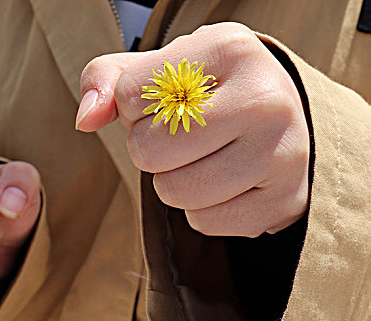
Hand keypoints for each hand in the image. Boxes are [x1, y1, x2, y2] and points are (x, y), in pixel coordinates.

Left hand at [76, 22, 309, 236]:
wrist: (285, 116)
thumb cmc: (212, 91)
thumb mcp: (163, 67)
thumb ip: (109, 80)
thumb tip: (85, 121)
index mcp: (229, 49)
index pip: (130, 95)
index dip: (133, 107)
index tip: (165, 103)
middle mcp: (264, 99)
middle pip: (149, 149)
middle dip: (150, 148)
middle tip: (180, 137)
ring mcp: (281, 154)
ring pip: (175, 192)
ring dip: (174, 181)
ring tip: (204, 159)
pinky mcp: (284, 201)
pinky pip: (204, 221)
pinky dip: (201, 208)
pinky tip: (226, 183)